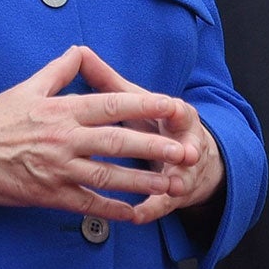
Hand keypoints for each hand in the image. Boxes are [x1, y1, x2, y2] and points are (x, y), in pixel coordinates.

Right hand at [0, 44, 195, 221]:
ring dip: (145, 181)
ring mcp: (58, 169)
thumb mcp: (25, 87)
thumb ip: (58, 71)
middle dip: (157, 147)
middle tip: (187, 152)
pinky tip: (136, 214)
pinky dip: (114, 210)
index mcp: (61, 109)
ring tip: (172, 184)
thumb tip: (79, 52)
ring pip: (110, 176)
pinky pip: (88, 204)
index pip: (112, 104)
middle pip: (119, 142)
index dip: (147, 104)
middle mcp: (64, 139)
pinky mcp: (49, 195)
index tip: (173, 106)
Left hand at [77, 48, 223, 220]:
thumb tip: (80, 52)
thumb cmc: (154, 121)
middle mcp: (181, 141)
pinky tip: (137, 215)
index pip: (176, 108)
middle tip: (184, 153)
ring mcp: (179, 169)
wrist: (189, 156)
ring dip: (172, 182)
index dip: (173, 108)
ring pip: (177, 176)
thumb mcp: (134, 100)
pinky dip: (151, 209)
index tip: (170, 106)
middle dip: (180, 148)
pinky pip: (161, 204)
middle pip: (181, 143)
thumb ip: (107, 81)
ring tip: (170, 188)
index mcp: (174, 115)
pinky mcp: (170, 194)